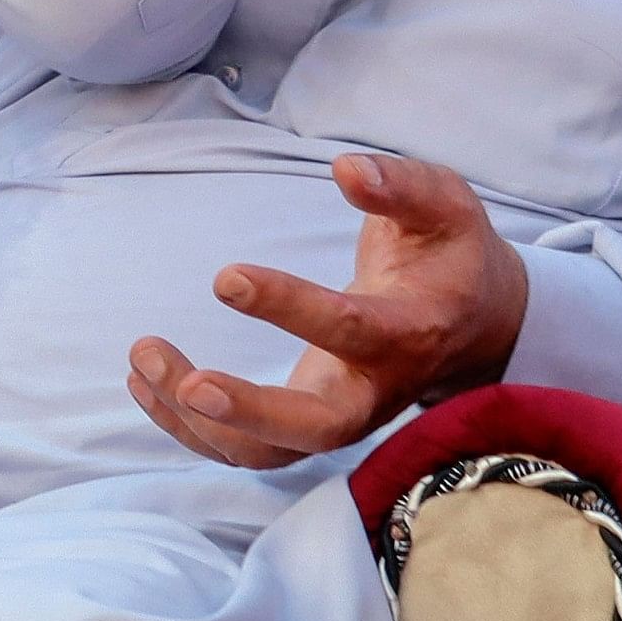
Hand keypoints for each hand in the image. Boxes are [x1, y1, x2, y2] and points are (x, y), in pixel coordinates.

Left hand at [127, 152, 525, 468]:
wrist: (478, 322)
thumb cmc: (449, 256)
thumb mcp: (448, 207)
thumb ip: (401, 187)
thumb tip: (347, 168)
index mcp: (410, 329)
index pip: (350, 329)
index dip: (289, 307)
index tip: (224, 279)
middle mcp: (377, 388)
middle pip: (319, 429)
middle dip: (252, 413)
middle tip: (190, 384)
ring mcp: (343, 414)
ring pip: (274, 452)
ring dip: (200, 421)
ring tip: (143, 358)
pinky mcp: (309, 420)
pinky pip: (251, 449)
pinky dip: (190, 428)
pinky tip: (143, 381)